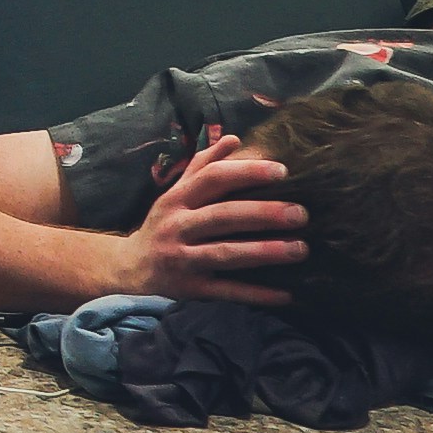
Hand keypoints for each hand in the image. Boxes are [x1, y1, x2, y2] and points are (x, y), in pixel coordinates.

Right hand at [106, 135, 308, 305]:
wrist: (131, 267)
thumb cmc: (164, 224)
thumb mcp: (176, 193)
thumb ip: (204, 166)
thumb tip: (234, 138)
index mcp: (177, 199)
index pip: (213, 178)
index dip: (247, 172)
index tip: (282, 171)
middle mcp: (177, 226)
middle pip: (223, 215)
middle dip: (263, 213)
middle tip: (301, 214)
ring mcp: (182, 259)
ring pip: (226, 254)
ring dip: (264, 251)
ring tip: (301, 249)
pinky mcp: (190, 289)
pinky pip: (227, 291)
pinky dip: (256, 294)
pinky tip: (286, 294)